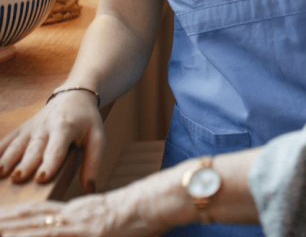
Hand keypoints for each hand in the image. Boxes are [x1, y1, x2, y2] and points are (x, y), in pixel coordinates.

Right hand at [0, 91, 104, 192]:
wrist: (74, 96)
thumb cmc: (86, 121)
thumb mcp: (97, 137)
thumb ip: (93, 162)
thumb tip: (89, 189)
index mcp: (66, 128)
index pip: (57, 148)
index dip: (50, 163)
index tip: (41, 178)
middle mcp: (46, 127)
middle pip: (34, 148)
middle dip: (25, 163)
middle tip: (18, 178)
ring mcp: (31, 127)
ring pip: (17, 144)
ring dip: (7, 158)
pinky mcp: (21, 129)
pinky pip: (7, 140)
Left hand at [0, 194, 162, 236]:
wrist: (161, 200)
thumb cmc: (144, 211)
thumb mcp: (112, 219)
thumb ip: (93, 225)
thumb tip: (88, 229)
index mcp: (80, 209)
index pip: (40, 213)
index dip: (15, 216)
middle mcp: (75, 213)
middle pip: (31, 218)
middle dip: (5, 222)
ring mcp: (80, 224)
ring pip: (36, 228)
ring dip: (11, 229)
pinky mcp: (89, 233)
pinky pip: (54, 236)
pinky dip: (34, 236)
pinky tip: (17, 236)